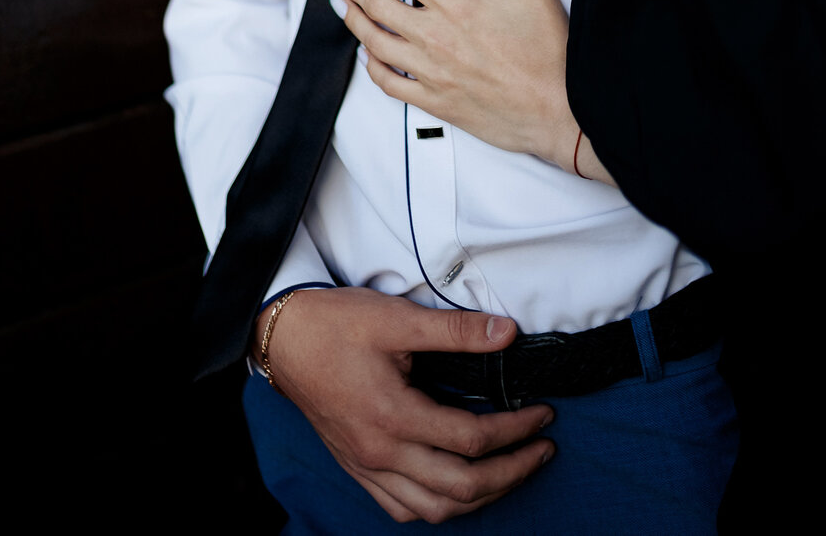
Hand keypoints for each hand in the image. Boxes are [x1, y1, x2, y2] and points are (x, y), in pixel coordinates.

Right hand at [257, 286, 554, 523]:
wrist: (281, 337)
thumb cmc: (336, 324)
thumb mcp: (398, 317)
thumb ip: (456, 330)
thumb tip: (507, 332)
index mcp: (394, 417)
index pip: (472, 439)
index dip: (516, 430)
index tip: (543, 414)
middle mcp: (381, 453)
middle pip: (460, 487)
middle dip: (511, 472)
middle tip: (543, 449)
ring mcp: (366, 466)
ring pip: (433, 508)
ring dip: (480, 497)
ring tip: (512, 472)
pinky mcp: (356, 466)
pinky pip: (401, 507)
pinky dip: (436, 506)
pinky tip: (455, 490)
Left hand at [328, 0, 583, 171]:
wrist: (558, 110)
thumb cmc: (549, 50)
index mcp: (458, 4)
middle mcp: (436, 37)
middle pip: (378, 6)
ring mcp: (432, 72)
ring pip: (376, 44)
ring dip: (353, 22)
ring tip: (340, 8)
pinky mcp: (435, 101)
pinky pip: (390, 84)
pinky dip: (372, 68)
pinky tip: (368, 56)